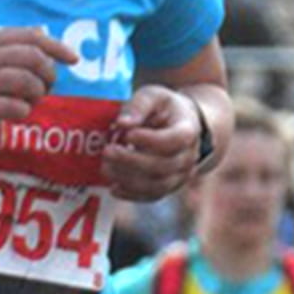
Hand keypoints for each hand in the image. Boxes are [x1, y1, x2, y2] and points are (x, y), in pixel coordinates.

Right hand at [0, 28, 77, 153]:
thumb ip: (3, 50)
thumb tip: (42, 39)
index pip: (30, 35)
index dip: (57, 46)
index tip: (73, 59)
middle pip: (33, 56)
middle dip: (49, 74)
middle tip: (46, 89)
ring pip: (27, 81)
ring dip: (37, 95)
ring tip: (29, 103)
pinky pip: (14, 107)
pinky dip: (23, 112)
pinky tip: (15, 114)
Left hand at [103, 85, 198, 201]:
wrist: (182, 126)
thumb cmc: (164, 109)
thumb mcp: (153, 96)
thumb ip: (139, 105)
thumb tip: (122, 123)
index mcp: (188, 131)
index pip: (174, 140)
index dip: (151, 140)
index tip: (128, 134)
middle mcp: (188, 157)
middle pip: (163, 166)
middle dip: (131, 161)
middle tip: (107, 152)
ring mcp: (180, 176)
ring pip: (157, 186)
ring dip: (128, 180)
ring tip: (105, 168)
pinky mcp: (168, 187)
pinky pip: (152, 197)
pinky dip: (132, 195)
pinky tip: (113, 187)